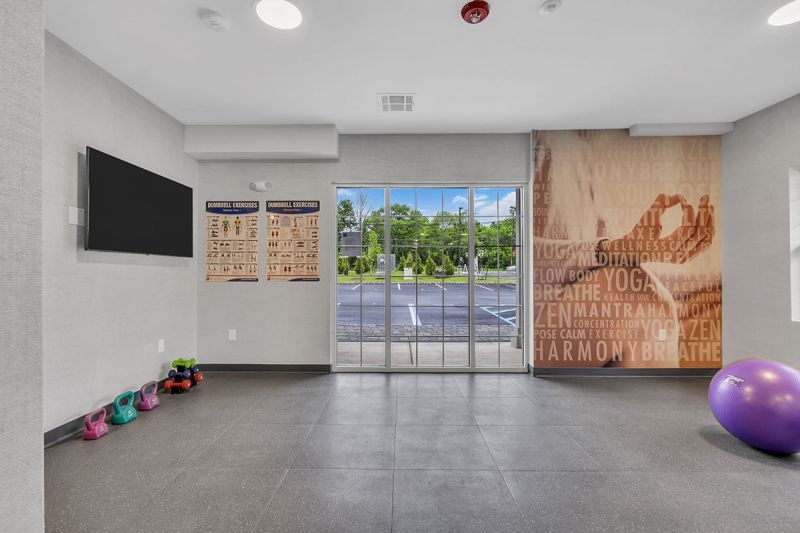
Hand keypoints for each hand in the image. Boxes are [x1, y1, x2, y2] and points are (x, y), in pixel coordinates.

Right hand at [599, 194, 714, 265]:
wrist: (634, 251)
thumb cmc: (639, 233)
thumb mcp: (647, 217)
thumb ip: (661, 203)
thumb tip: (681, 197)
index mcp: (666, 249)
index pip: (687, 229)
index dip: (689, 212)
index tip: (684, 202)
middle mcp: (678, 257)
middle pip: (700, 233)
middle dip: (704, 213)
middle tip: (705, 197)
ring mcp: (684, 259)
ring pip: (706, 240)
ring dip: (710, 222)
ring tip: (709, 206)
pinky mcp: (687, 257)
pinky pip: (704, 244)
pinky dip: (708, 230)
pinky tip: (708, 217)